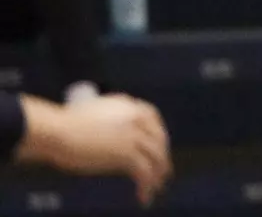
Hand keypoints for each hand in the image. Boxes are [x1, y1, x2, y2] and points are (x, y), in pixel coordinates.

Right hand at [20, 94, 172, 206]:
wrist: (57, 132)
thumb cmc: (64, 126)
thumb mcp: (95, 114)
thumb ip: (110, 119)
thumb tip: (112, 135)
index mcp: (129, 106)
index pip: (154, 120)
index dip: (158, 136)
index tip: (158, 148)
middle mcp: (137, 117)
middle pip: (159, 139)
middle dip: (162, 157)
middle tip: (162, 172)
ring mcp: (134, 135)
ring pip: (156, 157)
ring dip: (158, 175)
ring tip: (156, 188)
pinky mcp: (127, 153)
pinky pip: (145, 173)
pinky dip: (147, 186)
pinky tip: (143, 197)